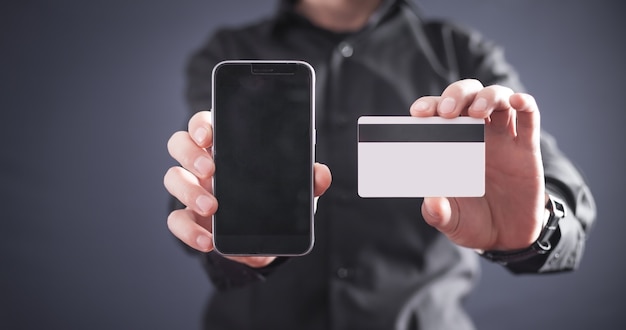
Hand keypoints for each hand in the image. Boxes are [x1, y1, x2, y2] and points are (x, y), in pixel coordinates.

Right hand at [163, 111, 331, 266]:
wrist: (262, 239)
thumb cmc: (273, 201)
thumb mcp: (293, 191)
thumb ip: (307, 181)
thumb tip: (320, 173)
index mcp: (226, 146)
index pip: (205, 123)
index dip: (202, 124)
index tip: (209, 133)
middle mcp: (203, 163)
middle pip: (180, 144)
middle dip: (191, 153)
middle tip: (211, 169)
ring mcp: (192, 190)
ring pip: (172, 178)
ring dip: (188, 190)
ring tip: (212, 206)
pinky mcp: (189, 219)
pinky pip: (176, 221)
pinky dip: (189, 232)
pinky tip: (208, 241)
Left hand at [409, 79, 545, 250]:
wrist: (507, 237)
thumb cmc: (472, 221)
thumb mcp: (451, 221)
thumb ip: (438, 212)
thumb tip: (431, 201)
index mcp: (450, 144)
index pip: (438, 113)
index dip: (429, 105)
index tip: (418, 113)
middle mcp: (475, 134)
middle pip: (468, 95)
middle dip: (457, 95)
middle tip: (448, 111)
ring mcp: (502, 138)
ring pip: (498, 98)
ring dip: (487, 96)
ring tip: (477, 112)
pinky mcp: (526, 148)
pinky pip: (529, 117)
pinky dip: (525, 103)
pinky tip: (517, 101)